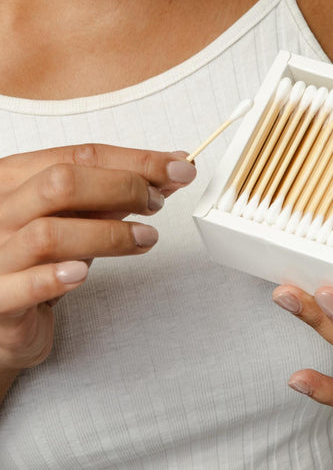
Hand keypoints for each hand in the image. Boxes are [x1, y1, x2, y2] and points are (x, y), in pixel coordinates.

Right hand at [0, 144, 196, 385]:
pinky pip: (20, 286)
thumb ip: (121, 191)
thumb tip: (173, 169)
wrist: (4, 315)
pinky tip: (82, 274)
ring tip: (145, 239)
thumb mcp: (80, 215)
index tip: (177, 167)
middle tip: (157, 203)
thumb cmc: (42, 257)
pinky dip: (54, 277)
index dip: (136, 160)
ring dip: (108, 235)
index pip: (80, 156)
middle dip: (122, 188)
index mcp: (15, 178)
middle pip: (60, 184)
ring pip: (47, 234)